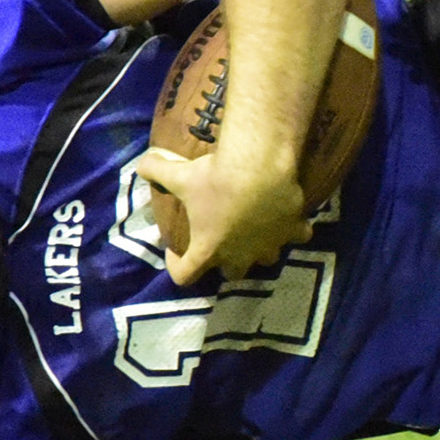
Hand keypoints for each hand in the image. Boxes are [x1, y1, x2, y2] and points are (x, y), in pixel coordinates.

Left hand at [135, 144, 307, 284]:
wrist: (259, 169)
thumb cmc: (215, 178)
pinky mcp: (293, 229)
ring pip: (268, 259)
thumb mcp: (179, 174)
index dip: (175, 265)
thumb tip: (141, 164)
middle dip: (228, 262)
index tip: (174, 250)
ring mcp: (270, 245)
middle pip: (233, 274)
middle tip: (223, 240)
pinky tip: (292, 218)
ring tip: (259, 230)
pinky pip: (298, 236)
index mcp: (208, 248)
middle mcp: (240, 255)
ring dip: (262, 248)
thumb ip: (156, 171)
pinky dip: (295, 230)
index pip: (184, 275)